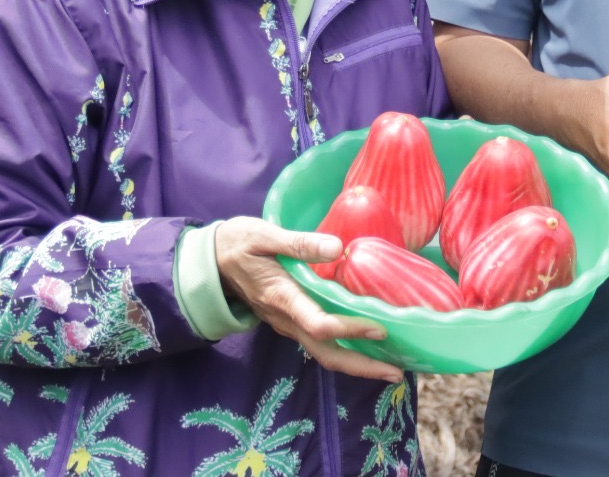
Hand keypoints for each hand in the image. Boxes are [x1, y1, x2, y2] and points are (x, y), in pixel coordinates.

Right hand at [214, 217, 404, 382]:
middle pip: (327, 354)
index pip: (320, 324)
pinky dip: (345, 350)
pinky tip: (366, 346)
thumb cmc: (239, 243)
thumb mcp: (265, 235)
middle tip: (396, 373)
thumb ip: (299, 243)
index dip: (350, 330)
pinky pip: (320, 343)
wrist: (212, 261)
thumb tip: (338, 247)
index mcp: (283, 298)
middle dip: (362, 367)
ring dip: (357, 364)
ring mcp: (288, 324)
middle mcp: (287, 319)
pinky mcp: (291, 321)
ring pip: (324, 353)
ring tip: (390, 366)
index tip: (379, 328)